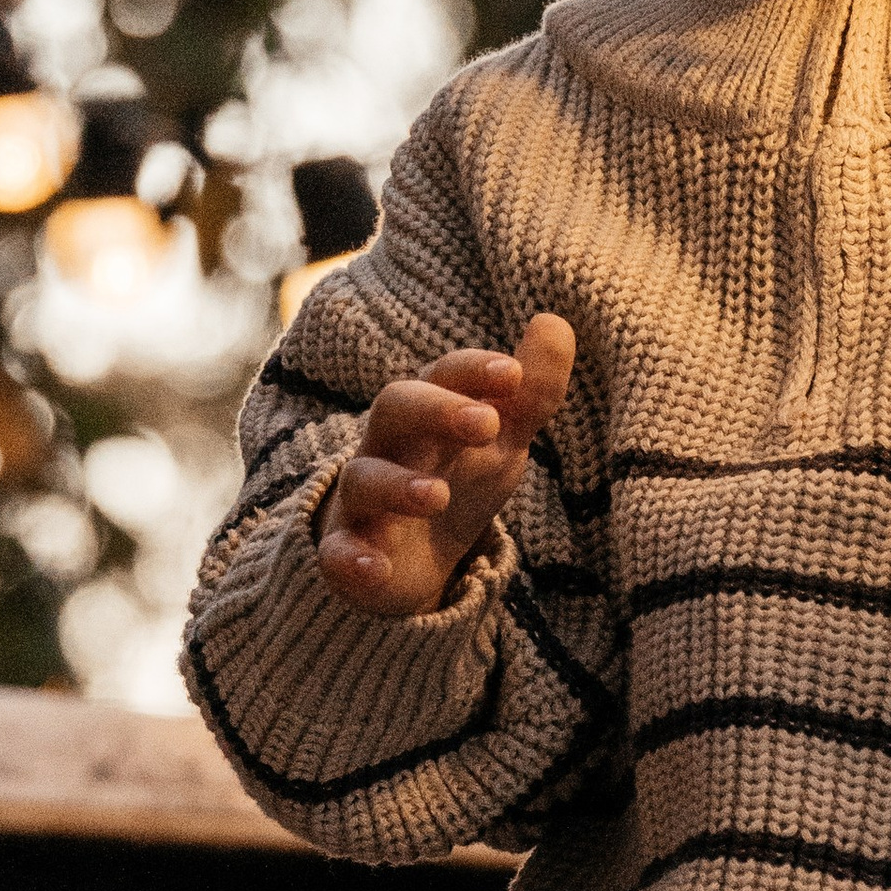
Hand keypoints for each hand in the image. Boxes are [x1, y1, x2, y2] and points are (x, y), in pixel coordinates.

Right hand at [316, 313, 576, 617]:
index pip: (444, 374)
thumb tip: (554, 321)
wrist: (411, 561)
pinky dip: (351, 559)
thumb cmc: (456, 480)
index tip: (513, 374)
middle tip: (485, 423)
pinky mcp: (346, 553)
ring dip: (396, 484)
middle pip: (393, 406)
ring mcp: (363, 500)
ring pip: (362, 477)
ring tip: (436, 496)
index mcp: (430, 411)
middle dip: (435, 408)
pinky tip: (378, 569)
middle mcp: (390, 445)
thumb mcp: (501, 441)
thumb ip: (531, 391)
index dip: (473, 370)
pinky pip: (336, 552)